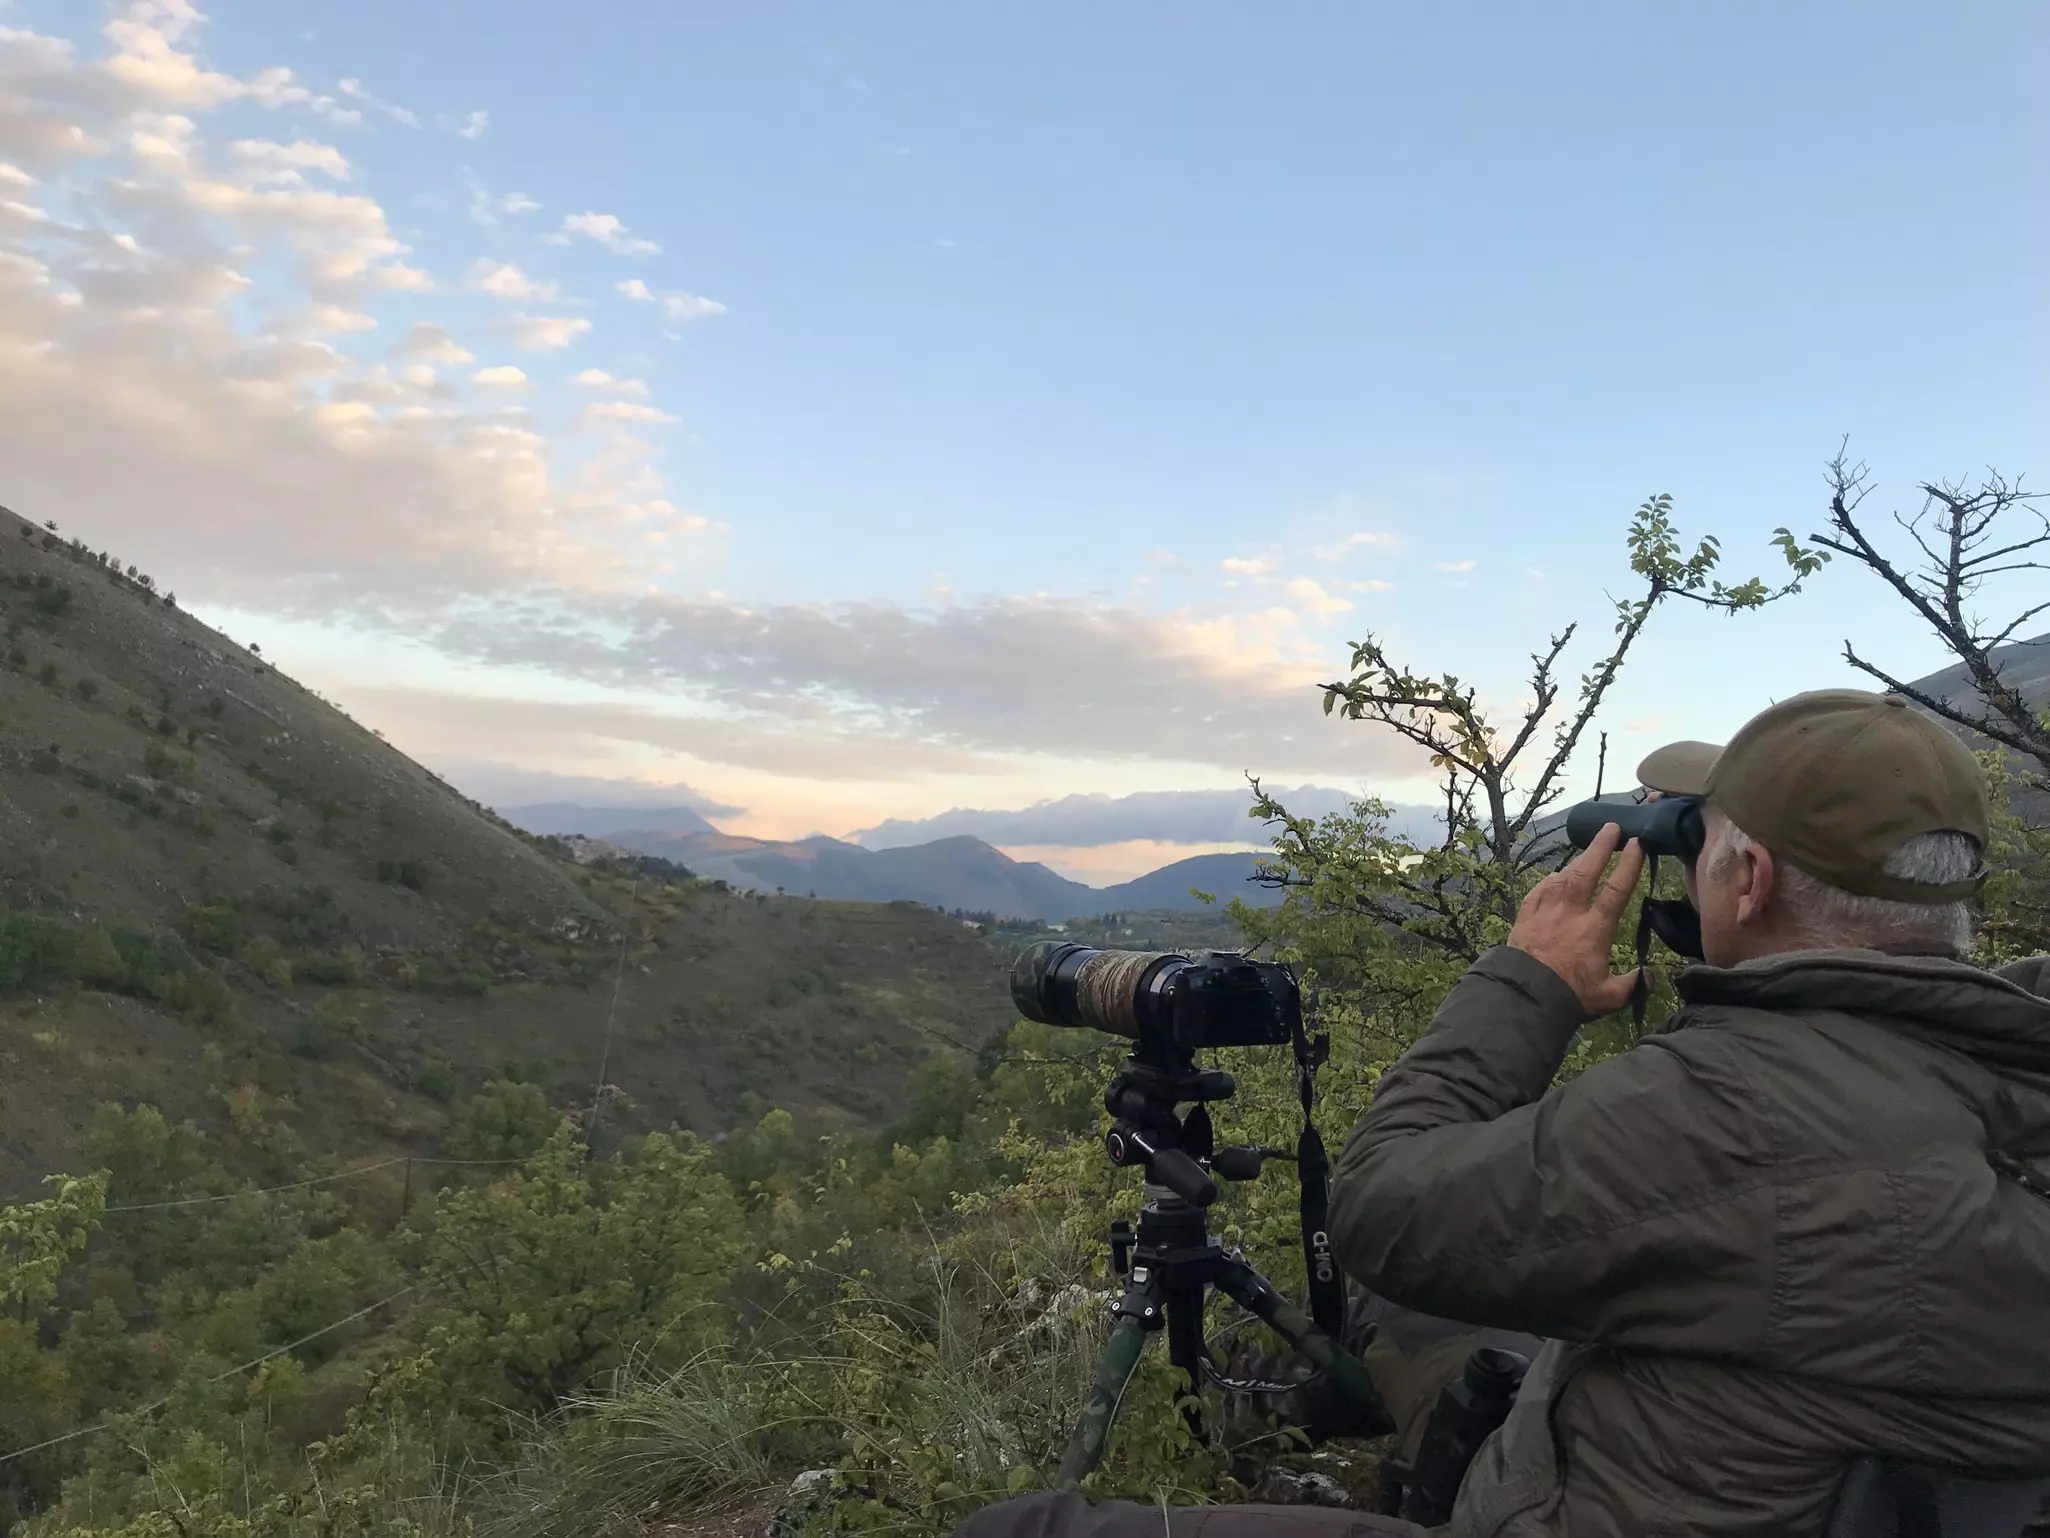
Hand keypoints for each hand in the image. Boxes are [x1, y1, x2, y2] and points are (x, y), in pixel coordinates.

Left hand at [1508, 822, 1645, 1016]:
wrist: (1524, 998)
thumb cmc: (1569, 997)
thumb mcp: (1609, 997)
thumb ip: (1633, 985)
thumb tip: (1650, 976)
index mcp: (1594, 929)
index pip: (1616, 889)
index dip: (1629, 865)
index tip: (1637, 844)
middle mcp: (1570, 913)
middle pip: (1586, 871)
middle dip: (1600, 847)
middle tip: (1611, 827)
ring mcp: (1544, 912)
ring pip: (1562, 877)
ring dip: (1576, 862)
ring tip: (1587, 852)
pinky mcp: (1524, 917)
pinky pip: (1539, 890)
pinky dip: (1549, 881)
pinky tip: (1554, 877)